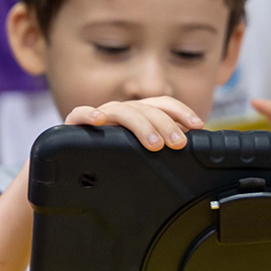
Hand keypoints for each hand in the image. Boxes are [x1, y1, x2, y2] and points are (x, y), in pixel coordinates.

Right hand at [64, 96, 204, 150]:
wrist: (73, 165)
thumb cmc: (113, 160)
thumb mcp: (143, 155)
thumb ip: (162, 148)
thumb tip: (192, 152)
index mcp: (138, 115)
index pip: (162, 104)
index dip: (181, 112)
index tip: (198, 125)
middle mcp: (120, 112)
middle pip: (145, 108)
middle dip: (165, 125)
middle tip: (178, 143)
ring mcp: (99, 116)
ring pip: (120, 110)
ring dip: (140, 125)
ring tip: (153, 144)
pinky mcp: (75, 124)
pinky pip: (79, 114)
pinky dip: (89, 114)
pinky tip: (99, 121)